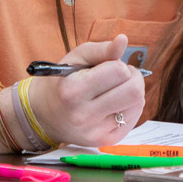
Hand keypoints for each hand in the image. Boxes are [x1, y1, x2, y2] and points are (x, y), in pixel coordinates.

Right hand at [26, 34, 145, 146]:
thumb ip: (101, 49)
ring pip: (138, 105)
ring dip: (133, 92)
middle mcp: (84, 114)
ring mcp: (96, 131)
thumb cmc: (62, 81)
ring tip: (116, 90)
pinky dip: (130, 108)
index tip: (109, 67)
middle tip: (121, 76)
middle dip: (133, 78)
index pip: (119, 71)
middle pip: (134, 92)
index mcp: (74, 90)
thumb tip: (123, 39)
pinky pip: (134, 120)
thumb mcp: (75, 58)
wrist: (44, 115)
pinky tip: (115, 105)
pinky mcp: (106, 141)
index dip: (118, 65)